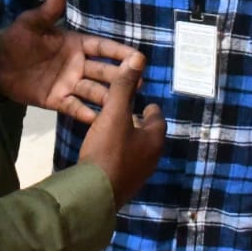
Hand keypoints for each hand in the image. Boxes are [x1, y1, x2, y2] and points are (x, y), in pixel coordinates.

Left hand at [0, 0, 144, 123]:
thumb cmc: (16, 41)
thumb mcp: (31, 23)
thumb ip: (49, 10)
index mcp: (76, 44)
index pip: (103, 48)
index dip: (120, 52)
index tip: (139, 57)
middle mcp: (78, 65)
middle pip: (104, 71)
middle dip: (122, 76)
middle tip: (139, 82)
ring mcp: (69, 84)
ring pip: (94, 91)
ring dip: (108, 96)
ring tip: (123, 104)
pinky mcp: (57, 100)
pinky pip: (74, 107)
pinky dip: (85, 112)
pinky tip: (98, 119)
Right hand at [77, 52, 165, 207]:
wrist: (94, 194)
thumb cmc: (108, 150)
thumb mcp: (114, 114)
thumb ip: (124, 86)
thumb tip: (139, 57)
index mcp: (154, 139)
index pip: (157, 118)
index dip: (149, 108)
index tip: (142, 101)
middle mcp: (152, 158)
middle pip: (149, 135)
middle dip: (139, 123)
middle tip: (127, 112)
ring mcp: (139, 174)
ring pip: (137, 150)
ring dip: (129, 139)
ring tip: (114, 129)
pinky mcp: (124, 185)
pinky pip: (125, 163)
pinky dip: (119, 153)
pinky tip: (105, 150)